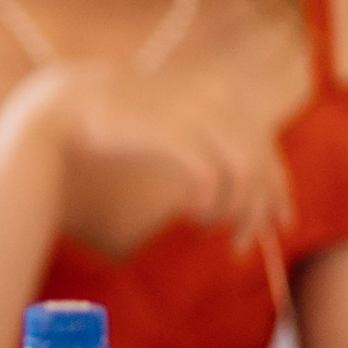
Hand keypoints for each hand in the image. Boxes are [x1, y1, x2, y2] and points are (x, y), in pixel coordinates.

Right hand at [34, 62, 293, 250]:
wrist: (65, 103)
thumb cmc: (109, 120)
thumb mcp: (164, 122)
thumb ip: (196, 136)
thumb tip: (222, 176)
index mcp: (216, 101)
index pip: (265, 147)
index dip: (278, 187)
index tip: (281, 221)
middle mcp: (215, 105)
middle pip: (261, 163)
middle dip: (261, 209)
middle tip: (244, 246)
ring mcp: (197, 118)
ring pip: (245, 172)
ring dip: (238, 211)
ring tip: (215, 232)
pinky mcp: (175, 135)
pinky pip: (211, 178)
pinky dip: (211, 204)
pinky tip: (196, 218)